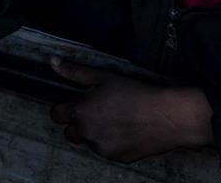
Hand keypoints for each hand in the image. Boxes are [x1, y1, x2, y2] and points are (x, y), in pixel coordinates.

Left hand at [50, 57, 213, 161]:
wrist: (168, 116)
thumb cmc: (135, 93)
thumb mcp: (102, 77)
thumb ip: (74, 72)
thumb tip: (52, 61)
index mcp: (80, 113)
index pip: (56, 115)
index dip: (64, 108)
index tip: (76, 104)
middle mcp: (88, 134)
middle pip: (70, 132)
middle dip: (78, 123)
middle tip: (97, 112)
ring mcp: (103, 149)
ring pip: (89, 142)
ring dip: (95, 134)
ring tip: (115, 120)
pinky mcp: (118, 158)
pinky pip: (107, 151)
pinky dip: (111, 143)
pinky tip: (125, 130)